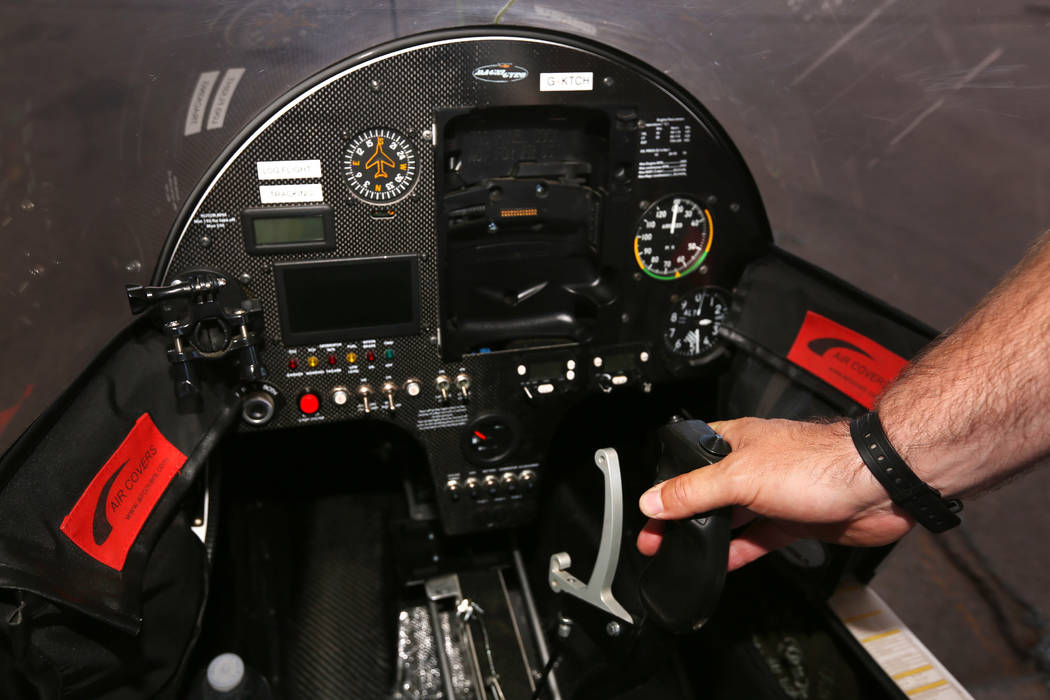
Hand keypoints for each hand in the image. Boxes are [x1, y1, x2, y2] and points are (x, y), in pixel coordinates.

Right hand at [635, 417, 914, 569]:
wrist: (878, 485)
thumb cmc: (819, 463)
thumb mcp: (740, 477)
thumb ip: (694, 491)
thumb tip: (653, 500)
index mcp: (734, 441)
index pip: (687, 459)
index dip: (664, 482)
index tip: (647, 508)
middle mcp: (752, 464)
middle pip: (705, 491)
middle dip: (680, 515)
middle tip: (656, 538)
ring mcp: (773, 493)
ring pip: (731, 517)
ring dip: (707, 534)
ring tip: (680, 553)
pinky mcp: (794, 519)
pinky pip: (757, 538)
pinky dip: (739, 550)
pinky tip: (722, 563)